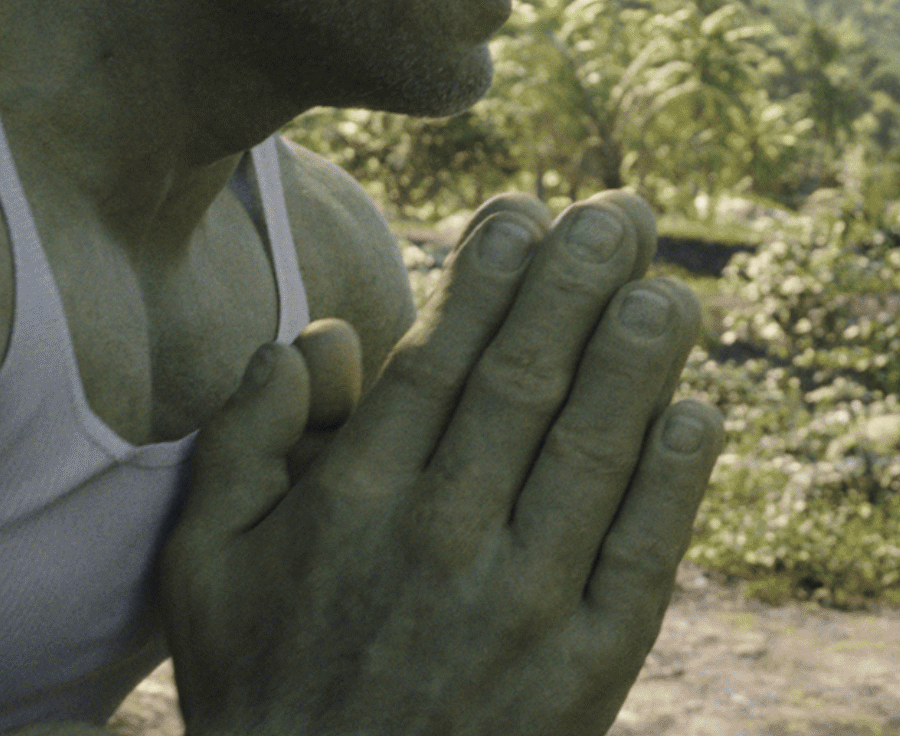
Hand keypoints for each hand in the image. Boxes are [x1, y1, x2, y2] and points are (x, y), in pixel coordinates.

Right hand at [159, 190, 723, 735]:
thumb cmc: (261, 690)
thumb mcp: (202, 564)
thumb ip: (244, 438)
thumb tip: (313, 334)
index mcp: (352, 505)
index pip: (438, 361)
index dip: (490, 277)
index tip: (527, 212)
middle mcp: (440, 541)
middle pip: (525, 384)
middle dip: (579, 285)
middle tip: (623, 212)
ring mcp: (520, 608)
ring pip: (592, 453)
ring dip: (640, 359)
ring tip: (670, 287)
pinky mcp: (585, 673)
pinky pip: (641, 555)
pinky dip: (674, 480)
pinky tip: (697, 412)